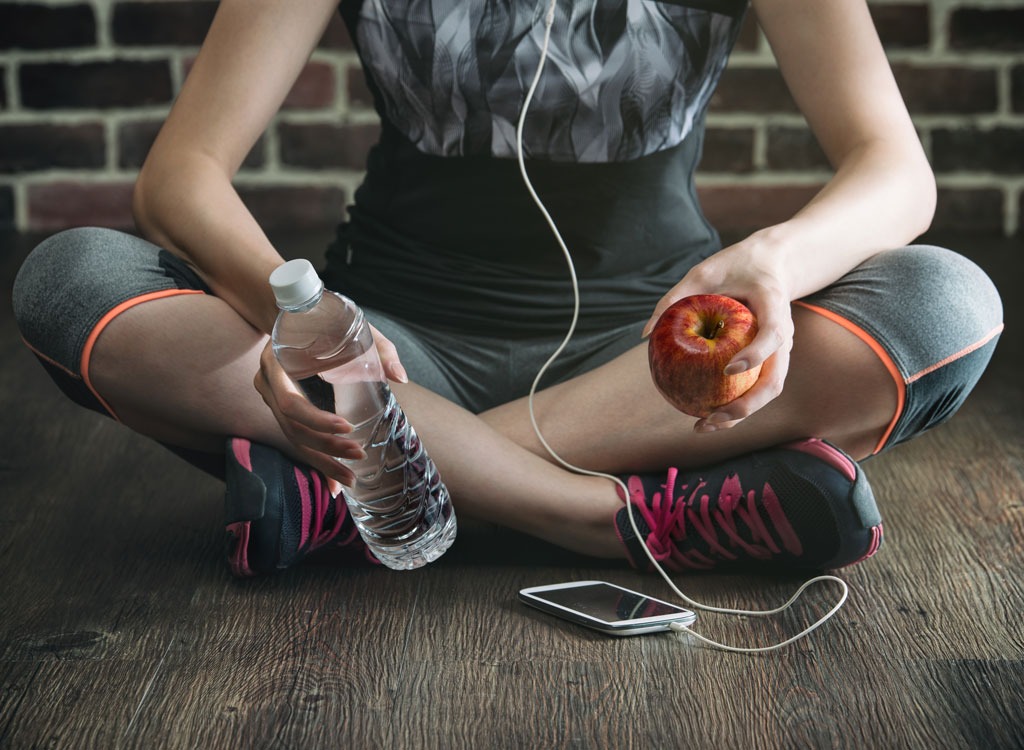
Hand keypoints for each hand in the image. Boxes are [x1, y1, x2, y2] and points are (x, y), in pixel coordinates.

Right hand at [253, 325, 407, 483]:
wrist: (292, 313)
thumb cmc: (324, 317)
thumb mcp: (351, 324)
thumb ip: (378, 348)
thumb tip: (400, 377)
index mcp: (275, 362)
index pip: (289, 402)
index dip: (316, 420)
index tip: (346, 426)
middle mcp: (267, 384)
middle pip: (292, 428)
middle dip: (325, 448)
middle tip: (358, 456)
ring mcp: (271, 399)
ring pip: (293, 439)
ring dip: (322, 462)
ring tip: (351, 479)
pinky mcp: (282, 410)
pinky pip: (297, 439)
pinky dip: (317, 462)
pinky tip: (334, 486)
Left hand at [643, 240, 794, 431]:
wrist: (771, 265)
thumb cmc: (735, 266)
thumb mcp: (704, 271)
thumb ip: (676, 296)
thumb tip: (646, 333)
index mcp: (775, 305)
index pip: (773, 335)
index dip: (755, 355)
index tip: (727, 369)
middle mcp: (784, 333)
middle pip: (775, 379)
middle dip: (747, 405)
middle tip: (712, 417)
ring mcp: (779, 350)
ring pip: (768, 390)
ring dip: (740, 414)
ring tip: (703, 426)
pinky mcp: (769, 359)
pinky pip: (755, 387)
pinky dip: (735, 405)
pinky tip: (704, 416)